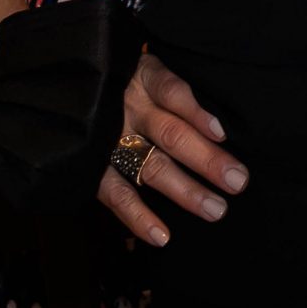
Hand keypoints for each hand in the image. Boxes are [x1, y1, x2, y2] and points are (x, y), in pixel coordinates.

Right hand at [96, 53, 247, 245]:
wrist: (69, 84)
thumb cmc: (125, 81)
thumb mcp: (147, 71)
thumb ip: (174, 91)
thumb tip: (219, 126)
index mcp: (143, 79)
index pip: (171, 92)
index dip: (195, 112)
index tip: (222, 133)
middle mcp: (127, 109)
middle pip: (171, 134)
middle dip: (206, 159)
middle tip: (238, 181)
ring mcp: (109, 139)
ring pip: (151, 167)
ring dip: (185, 191)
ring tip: (215, 210)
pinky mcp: (92, 167)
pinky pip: (116, 195)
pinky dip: (138, 217)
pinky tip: (162, 236)